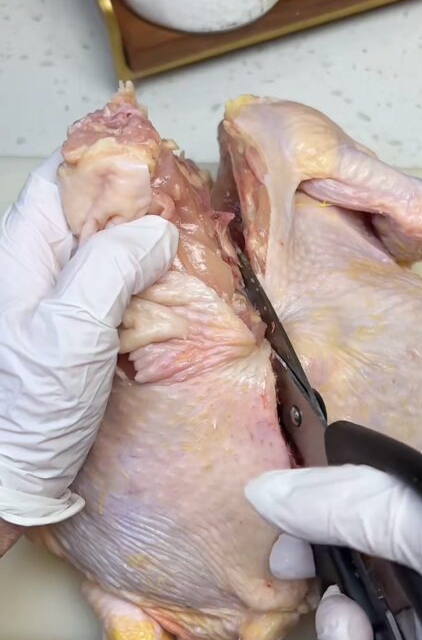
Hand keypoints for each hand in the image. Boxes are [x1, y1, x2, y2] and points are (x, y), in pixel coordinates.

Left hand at [0, 153, 177, 538]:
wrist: (5, 476)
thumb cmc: (22, 411)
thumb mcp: (69, 330)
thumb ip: (111, 268)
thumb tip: (155, 230)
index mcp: (19, 254)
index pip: (61, 178)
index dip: (109, 164)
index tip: (159, 169)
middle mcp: (33, 270)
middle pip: (86, 209)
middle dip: (136, 205)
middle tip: (184, 212)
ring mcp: (52, 302)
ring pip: (103, 249)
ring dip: (143, 246)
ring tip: (185, 250)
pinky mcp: (72, 333)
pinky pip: (110, 289)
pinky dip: (142, 284)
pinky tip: (167, 293)